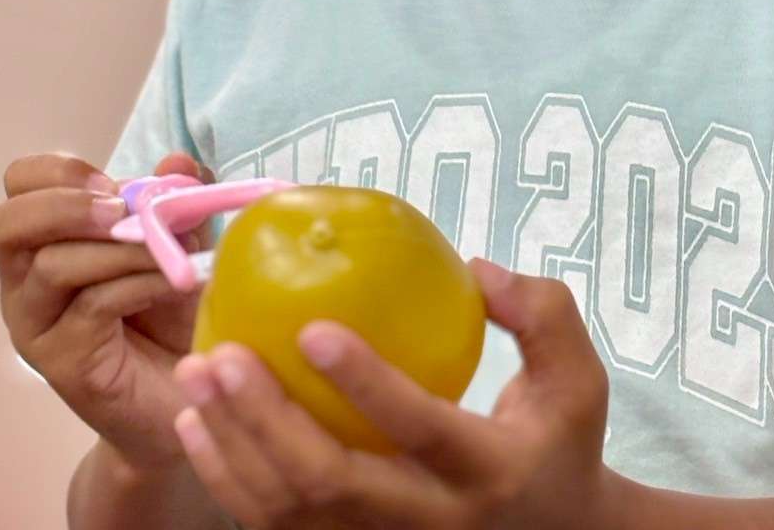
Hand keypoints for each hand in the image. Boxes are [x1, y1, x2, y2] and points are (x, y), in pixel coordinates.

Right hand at [0, 149, 215, 472]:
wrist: (188, 391)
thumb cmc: (171, 311)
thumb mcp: (179, 240)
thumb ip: (175, 199)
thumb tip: (176, 161)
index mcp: (44, 239)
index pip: (19, 185)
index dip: (59, 172)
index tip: (112, 183)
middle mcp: (24, 281)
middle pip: (6, 224)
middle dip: (67, 206)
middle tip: (121, 211)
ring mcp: (36, 325)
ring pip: (52, 265)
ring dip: (120, 248)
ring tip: (170, 253)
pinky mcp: (61, 362)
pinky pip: (91, 306)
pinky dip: (138, 283)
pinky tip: (174, 282)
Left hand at [170, 257, 620, 528]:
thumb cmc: (559, 443)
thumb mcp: (577, 379)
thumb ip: (542, 313)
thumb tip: (476, 269)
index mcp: (487, 472)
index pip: (419, 429)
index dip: (364, 383)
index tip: (310, 328)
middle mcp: (429, 524)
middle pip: (331, 484)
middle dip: (265, 418)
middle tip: (221, 353)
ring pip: (290, 514)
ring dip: (232, 444)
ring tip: (196, 375)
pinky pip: (276, 529)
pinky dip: (228, 479)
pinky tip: (198, 425)